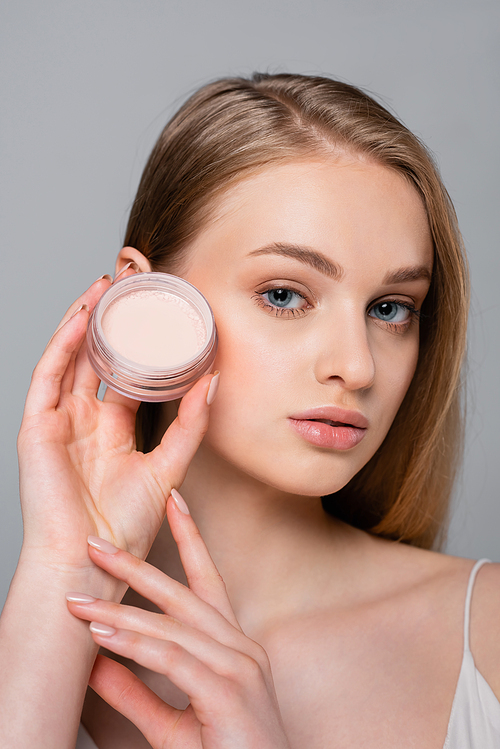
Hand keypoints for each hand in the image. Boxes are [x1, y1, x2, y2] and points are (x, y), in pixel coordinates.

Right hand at [18, 270, 216, 570]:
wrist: (88, 563)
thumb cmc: (124, 528)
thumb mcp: (167, 468)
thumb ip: (188, 427)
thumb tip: (212, 383)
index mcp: (113, 430)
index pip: (127, 374)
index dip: (141, 344)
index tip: (160, 312)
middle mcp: (85, 420)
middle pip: (97, 358)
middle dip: (112, 321)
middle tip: (132, 283)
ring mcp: (59, 422)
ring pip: (70, 359)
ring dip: (86, 321)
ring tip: (107, 286)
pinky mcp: (36, 427)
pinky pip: (47, 376)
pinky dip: (63, 345)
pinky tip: (83, 317)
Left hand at [66, 494, 290, 748]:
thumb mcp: (170, 722)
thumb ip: (135, 690)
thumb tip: (94, 664)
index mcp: (232, 647)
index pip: (208, 580)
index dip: (190, 537)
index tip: (174, 500)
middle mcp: (240, 648)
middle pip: (183, 593)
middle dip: (136, 565)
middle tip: (96, 544)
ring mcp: (239, 667)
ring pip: (172, 626)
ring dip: (121, 610)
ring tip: (79, 601)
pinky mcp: (228, 693)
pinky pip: (173, 659)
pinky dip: (134, 645)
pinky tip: (103, 636)